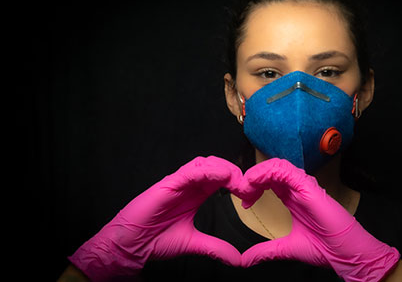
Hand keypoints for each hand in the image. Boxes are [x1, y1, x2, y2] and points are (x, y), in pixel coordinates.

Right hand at [68, 156, 243, 280]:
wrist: (131, 245)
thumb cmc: (155, 239)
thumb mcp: (194, 243)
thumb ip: (216, 248)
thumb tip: (238, 260)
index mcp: (196, 194)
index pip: (222, 178)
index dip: (238, 183)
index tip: (250, 197)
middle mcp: (189, 184)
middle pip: (217, 166)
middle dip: (235, 173)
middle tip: (247, 188)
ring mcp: (178, 182)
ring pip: (206, 163)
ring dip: (224, 169)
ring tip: (237, 183)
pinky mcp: (168, 184)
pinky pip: (190, 171)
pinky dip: (207, 171)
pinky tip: (220, 178)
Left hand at [240, 158, 399, 281]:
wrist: (346, 255)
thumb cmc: (326, 248)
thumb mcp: (286, 249)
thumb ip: (265, 251)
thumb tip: (245, 260)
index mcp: (293, 199)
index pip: (269, 181)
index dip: (254, 187)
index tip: (245, 202)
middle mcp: (298, 190)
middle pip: (271, 171)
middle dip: (253, 178)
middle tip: (242, 192)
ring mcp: (304, 187)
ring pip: (278, 166)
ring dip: (259, 172)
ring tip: (247, 184)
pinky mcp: (310, 188)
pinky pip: (287, 171)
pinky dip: (269, 172)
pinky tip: (256, 181)